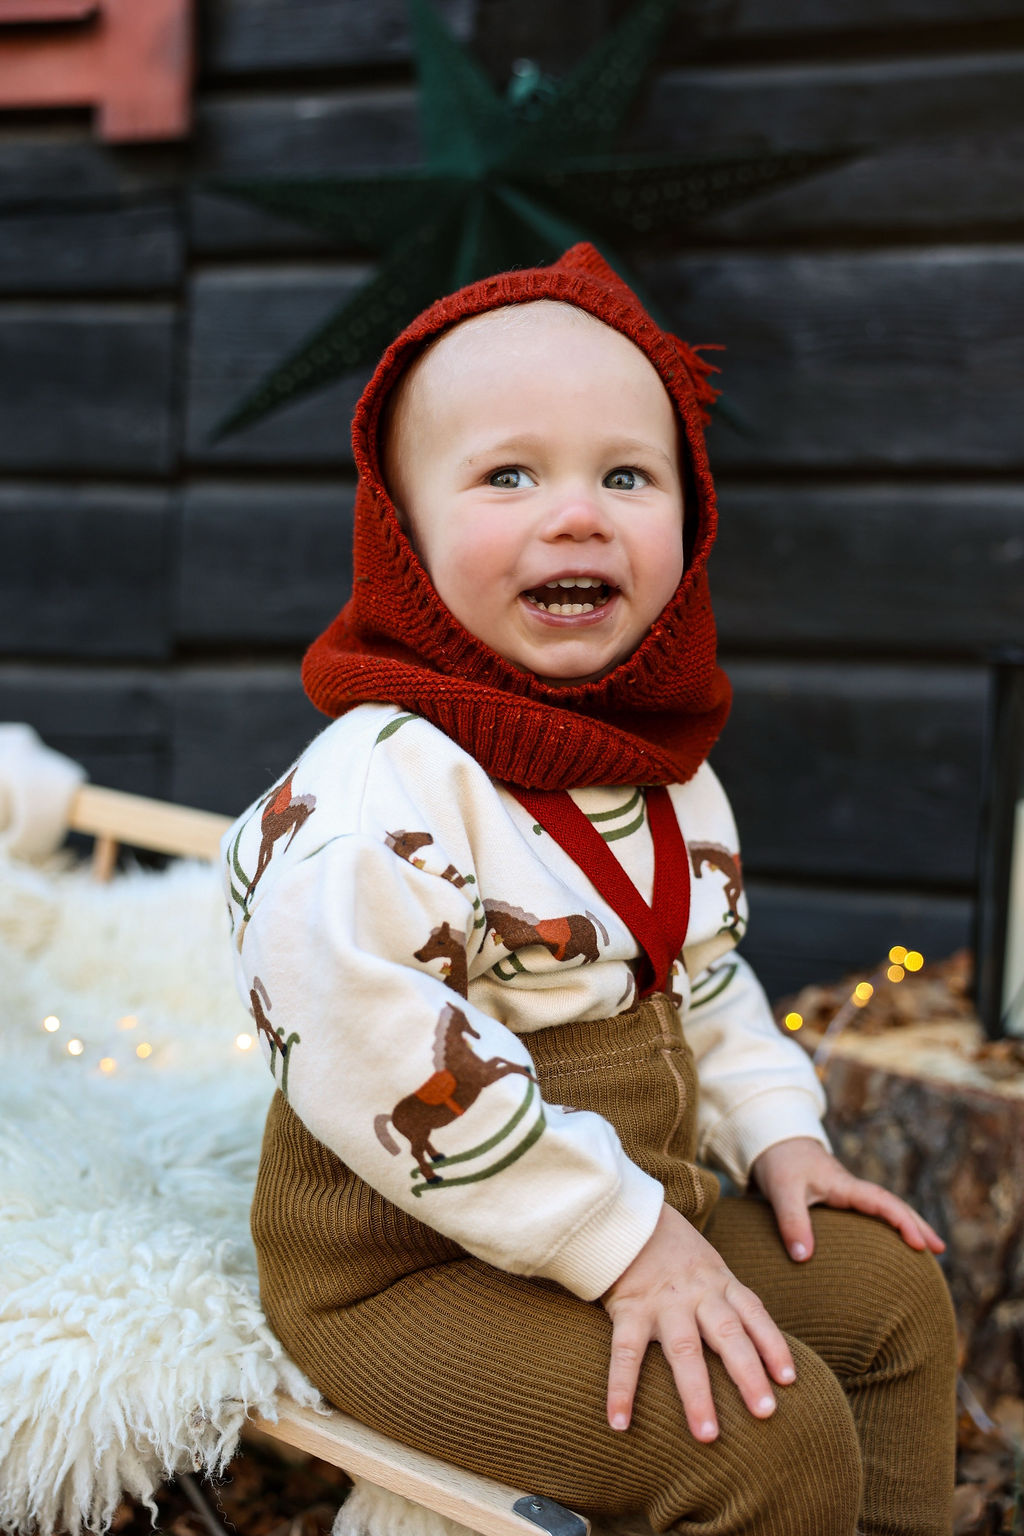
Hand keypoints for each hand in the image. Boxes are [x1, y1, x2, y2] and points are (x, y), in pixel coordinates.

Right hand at [601, 1203, 794, 1440]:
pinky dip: (622, 1388)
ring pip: (685, 1351)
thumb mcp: (706, 1262)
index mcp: (720, 1281)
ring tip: (707, 1435)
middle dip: (749, 1376)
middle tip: (766, 1413)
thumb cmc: (669, 1246)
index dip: (774, 1345)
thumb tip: (748, 1339)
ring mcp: (664, 1302)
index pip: (754, 1314)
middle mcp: (698, 1293)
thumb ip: (725, 1296)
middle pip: (729, 1336)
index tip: (789, 1380)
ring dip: (697, 1395)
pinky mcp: (630, 1308)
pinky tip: (619, 1421)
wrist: (625, 1213)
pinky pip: (626, 1353)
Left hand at [751, 1136, 945, 1262]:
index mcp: (844, 1185)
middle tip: (939, 1249)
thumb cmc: (779, 1162)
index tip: (920, 1244)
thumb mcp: (783, 1191)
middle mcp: (850, 1189)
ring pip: (882, 1208)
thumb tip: (803, 1258)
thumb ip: (791, 1222)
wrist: (770, 1139)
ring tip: (925, 1249)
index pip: (882, 1202)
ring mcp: (844, 1194)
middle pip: (892, 1205)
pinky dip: (882, 1226)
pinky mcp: (835, 1200)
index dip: (903, 1222)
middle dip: (917, 1225)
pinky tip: (886, 1243)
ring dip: (904, 1225)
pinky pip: (866, 1214)